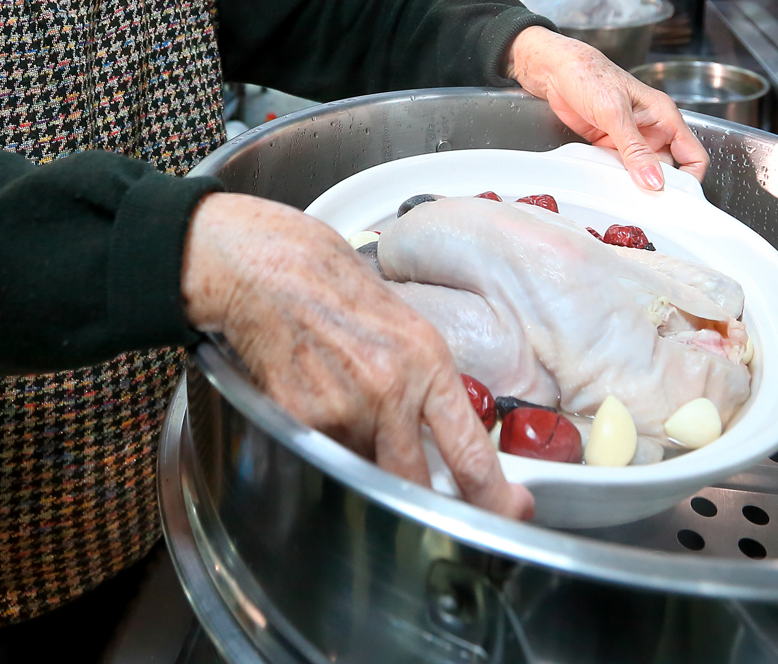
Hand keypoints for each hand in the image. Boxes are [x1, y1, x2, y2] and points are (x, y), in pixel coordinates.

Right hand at [182, 192, 533, 520]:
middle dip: (423, 502)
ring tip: (344, 411)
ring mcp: (342, 409)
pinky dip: (323, 445)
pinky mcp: (299, 419)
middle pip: (416, 482)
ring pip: (364, 470)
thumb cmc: (334, 284)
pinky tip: (315, 403)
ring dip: (363, 461)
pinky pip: (322, 455)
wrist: (269, 268)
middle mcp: (388, 390)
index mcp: (425, 361)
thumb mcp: (404, 324)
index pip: (469, 449)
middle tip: (429, 509)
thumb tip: (442, 431)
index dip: (493, 494)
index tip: (508, 510)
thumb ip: (425, 380)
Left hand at [507, 25, 707, 189]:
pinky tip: (608, 186)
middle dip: (660, 187)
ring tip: (626, 198)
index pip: (694, 155)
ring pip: (644, 173)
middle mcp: (653, 130)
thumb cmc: (589, 75)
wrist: (556, 71)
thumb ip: (635, 148)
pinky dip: (617, 180)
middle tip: (647, 205)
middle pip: (669, 170)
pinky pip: (621, 170)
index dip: (690, 179)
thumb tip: (654, 181)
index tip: (676, 198)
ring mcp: (632, 140)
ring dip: (636, 185)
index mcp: (665, 117)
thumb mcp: (614, 112)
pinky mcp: (611, 145)